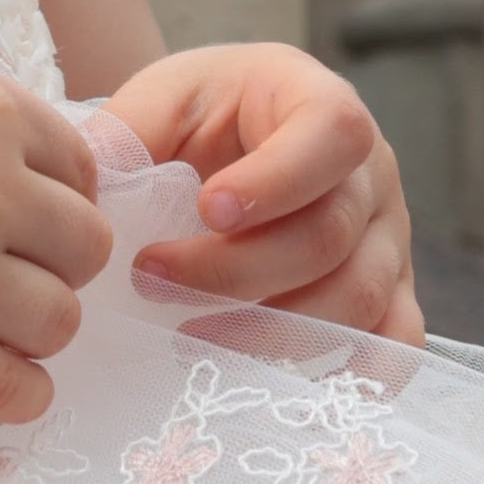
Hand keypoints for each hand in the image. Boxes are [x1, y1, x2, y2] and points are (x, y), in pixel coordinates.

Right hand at [0, 37, 111, 422]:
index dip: (55, 200)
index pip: (84, 173)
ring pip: (58, 321)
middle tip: (2, 273)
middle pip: (85, 250)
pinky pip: (5, 389)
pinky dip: (17, 392)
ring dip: (33, 327)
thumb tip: (39, 172)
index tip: (21, 220)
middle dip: (53, 263)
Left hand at [103, 47, 421, 343]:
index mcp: (322, 104)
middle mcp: (372, 174)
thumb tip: (87, 183)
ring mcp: (389, 239)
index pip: (331, 133)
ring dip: (271, 332)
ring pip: (358, 299)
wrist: (235, 143)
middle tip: (153, 278)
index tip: (206, 208)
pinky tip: (270, 382)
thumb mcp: (163, 101)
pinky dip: (344, 373)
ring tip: (188, 340)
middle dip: (237, 271)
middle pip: (331, 234)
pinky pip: (395, 345)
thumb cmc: (201, 120)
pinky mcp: (390, 295)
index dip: (277, 179)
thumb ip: (130, 133)